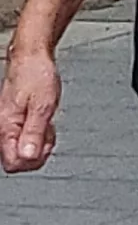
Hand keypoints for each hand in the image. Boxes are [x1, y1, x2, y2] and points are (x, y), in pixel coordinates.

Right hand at [0, 49, 56, 173]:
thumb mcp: (43, 106)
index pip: (12, 163)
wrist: (31, 61)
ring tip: (45, 123)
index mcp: (6, 127)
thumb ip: (35, 133)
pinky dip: (40, 135)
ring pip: (24, 152)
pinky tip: (43, 123)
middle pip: (19, 161)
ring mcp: (8, 126)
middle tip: (47, 131)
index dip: (33, 160)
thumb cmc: (36, 77)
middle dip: (38, 151)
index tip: (43, 144)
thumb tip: (29, 157)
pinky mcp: (14, 123)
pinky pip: (27, 140)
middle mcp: (3, 129)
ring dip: (40, 142)